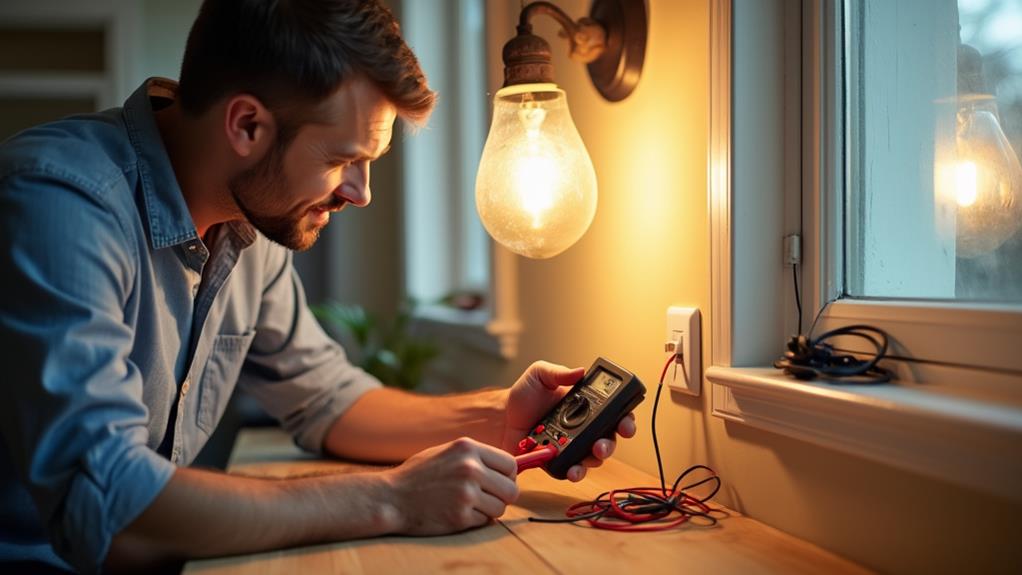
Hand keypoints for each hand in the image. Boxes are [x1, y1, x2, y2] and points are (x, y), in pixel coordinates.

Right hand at [381, 437, 518, 534]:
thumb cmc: (419, 475)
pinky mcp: (460, 516)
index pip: (510, 463)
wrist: (391, 497)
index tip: (500, 482)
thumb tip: (509, 467)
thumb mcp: (446, 452)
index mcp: (468, 448)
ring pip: (500, 508)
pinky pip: (484, 521)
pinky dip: (474, 520)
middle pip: (511, 488)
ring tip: (468, 505)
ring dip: (488, 510)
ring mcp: (466, 493)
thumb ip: (475, 457)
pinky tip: (456, 512)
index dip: (508, 476)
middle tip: (487, 498)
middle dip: (502, 496)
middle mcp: (470, 468)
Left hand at [501, 361, 637, 481]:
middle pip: (609, 439)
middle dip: (611, 444)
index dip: (625, 419)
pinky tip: (571, 470)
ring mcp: (572, 447)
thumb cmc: (522, 396)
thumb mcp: (539, 375)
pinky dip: (575, 472)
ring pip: (593, 458)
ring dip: (595, 460)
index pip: (613, 413)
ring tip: (590, 456)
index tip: (625, 423)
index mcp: (585, 407)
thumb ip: (558, 373)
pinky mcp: (558, 462)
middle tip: (602, 444)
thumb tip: (580, 370)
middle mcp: (583, 428)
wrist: (500, 418)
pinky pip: (572, 470)